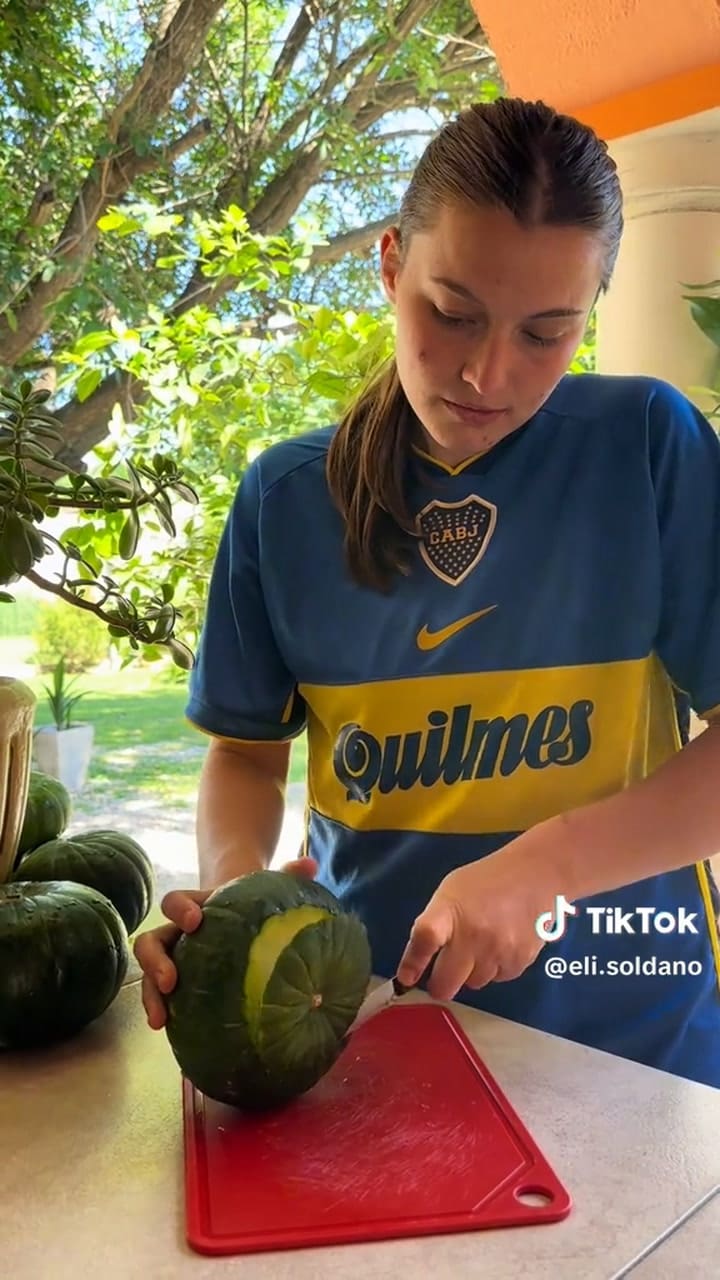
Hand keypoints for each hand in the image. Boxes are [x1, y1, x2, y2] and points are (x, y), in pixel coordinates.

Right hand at [133, 857, 317, 1028]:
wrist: (244, 919)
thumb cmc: (253, 904)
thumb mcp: (267, 889)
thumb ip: (287, 875)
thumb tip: (310, 862)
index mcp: (194, 907)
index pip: (176, 902)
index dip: (180, 909)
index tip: (194, 921)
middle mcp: (177, 934)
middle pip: (151, 942)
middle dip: (155, 961)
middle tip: (170, 981)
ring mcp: (175, 961)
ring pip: (150, 975)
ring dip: (151, 995)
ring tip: (160, 1020)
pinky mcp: (179, 986)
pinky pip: (165, 999)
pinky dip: (164, 1013)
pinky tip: (171, 1033)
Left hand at [395, 846, 562, 1002]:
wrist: (536, 876)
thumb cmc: (487, 881)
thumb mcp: (452, 890)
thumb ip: (436, 922)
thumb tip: (420, 959)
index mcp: (450, 911)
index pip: (426, 938)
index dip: (413, 962)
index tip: (406, 978)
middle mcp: (473, 934)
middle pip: (446, 982)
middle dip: (441, 984)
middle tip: (443, 975)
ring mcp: (498, 951)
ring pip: (473, 983)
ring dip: (472, 972)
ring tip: (483, 944)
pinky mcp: (519, 963)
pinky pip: (497, 979)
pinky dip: (495, 969)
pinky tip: (502, 944)